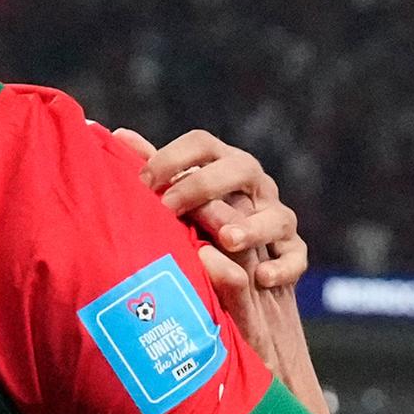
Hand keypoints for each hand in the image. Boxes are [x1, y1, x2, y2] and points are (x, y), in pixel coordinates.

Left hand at [114, 127, 306, 291]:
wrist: (244, 271)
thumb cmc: (201, 225)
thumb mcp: (180, 199)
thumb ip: (156, 172)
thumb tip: (116, 136)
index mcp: (223, 164)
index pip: (202, 144)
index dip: (172, 157)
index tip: (142, 182)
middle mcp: (255, 185)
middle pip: (240, 168)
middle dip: (204, 186)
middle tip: (169, 209)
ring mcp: (278, 217)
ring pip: (277, 215)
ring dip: (253, 227)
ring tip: (228, 240)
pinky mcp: (294, 252)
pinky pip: (297, 256)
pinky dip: (283, 266)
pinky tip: (263, 277)